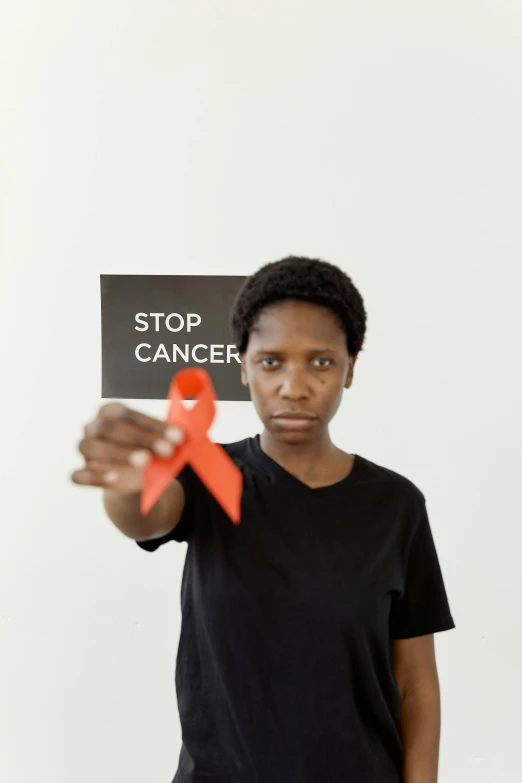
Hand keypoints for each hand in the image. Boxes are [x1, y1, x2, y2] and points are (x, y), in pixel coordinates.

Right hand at [70, 402, 184, 494]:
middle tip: (168, 450)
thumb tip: (186, 436)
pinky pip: (79, 475)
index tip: (179, 437)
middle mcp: (93, 427)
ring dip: (120, 453)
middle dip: (142, 439)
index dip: (154, 425)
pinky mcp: (82, 473)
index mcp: (110, 411)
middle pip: (111, 428)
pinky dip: (95, 476)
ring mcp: (85, 449)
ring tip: (145, 461)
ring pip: (92, 447)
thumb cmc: (147, 449)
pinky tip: (113, 477)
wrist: (132, 476)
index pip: (130, 414)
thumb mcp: (158, 440)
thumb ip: (167, 436)